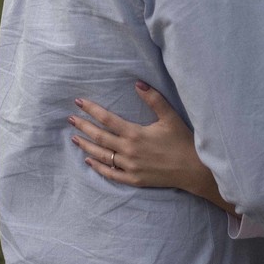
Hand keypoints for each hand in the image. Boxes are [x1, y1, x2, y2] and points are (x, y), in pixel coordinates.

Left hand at [69, 82, 213, 197]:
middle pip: (99, 137)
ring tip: (74, 138)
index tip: (78, 102)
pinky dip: (98, 167)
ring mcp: (129, 167)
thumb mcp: (170, 117)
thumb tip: (138, 83)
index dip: (91, 110)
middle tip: (70, 119)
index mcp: (135, 133)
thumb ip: (154, 99)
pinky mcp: (133, 180)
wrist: (193, 170)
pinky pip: (111, 174)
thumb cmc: (182, 141)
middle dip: (83, 126)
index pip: (107, 119)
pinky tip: (89, 160)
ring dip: (86, 146)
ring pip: (102, 155)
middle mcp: (129, 150)